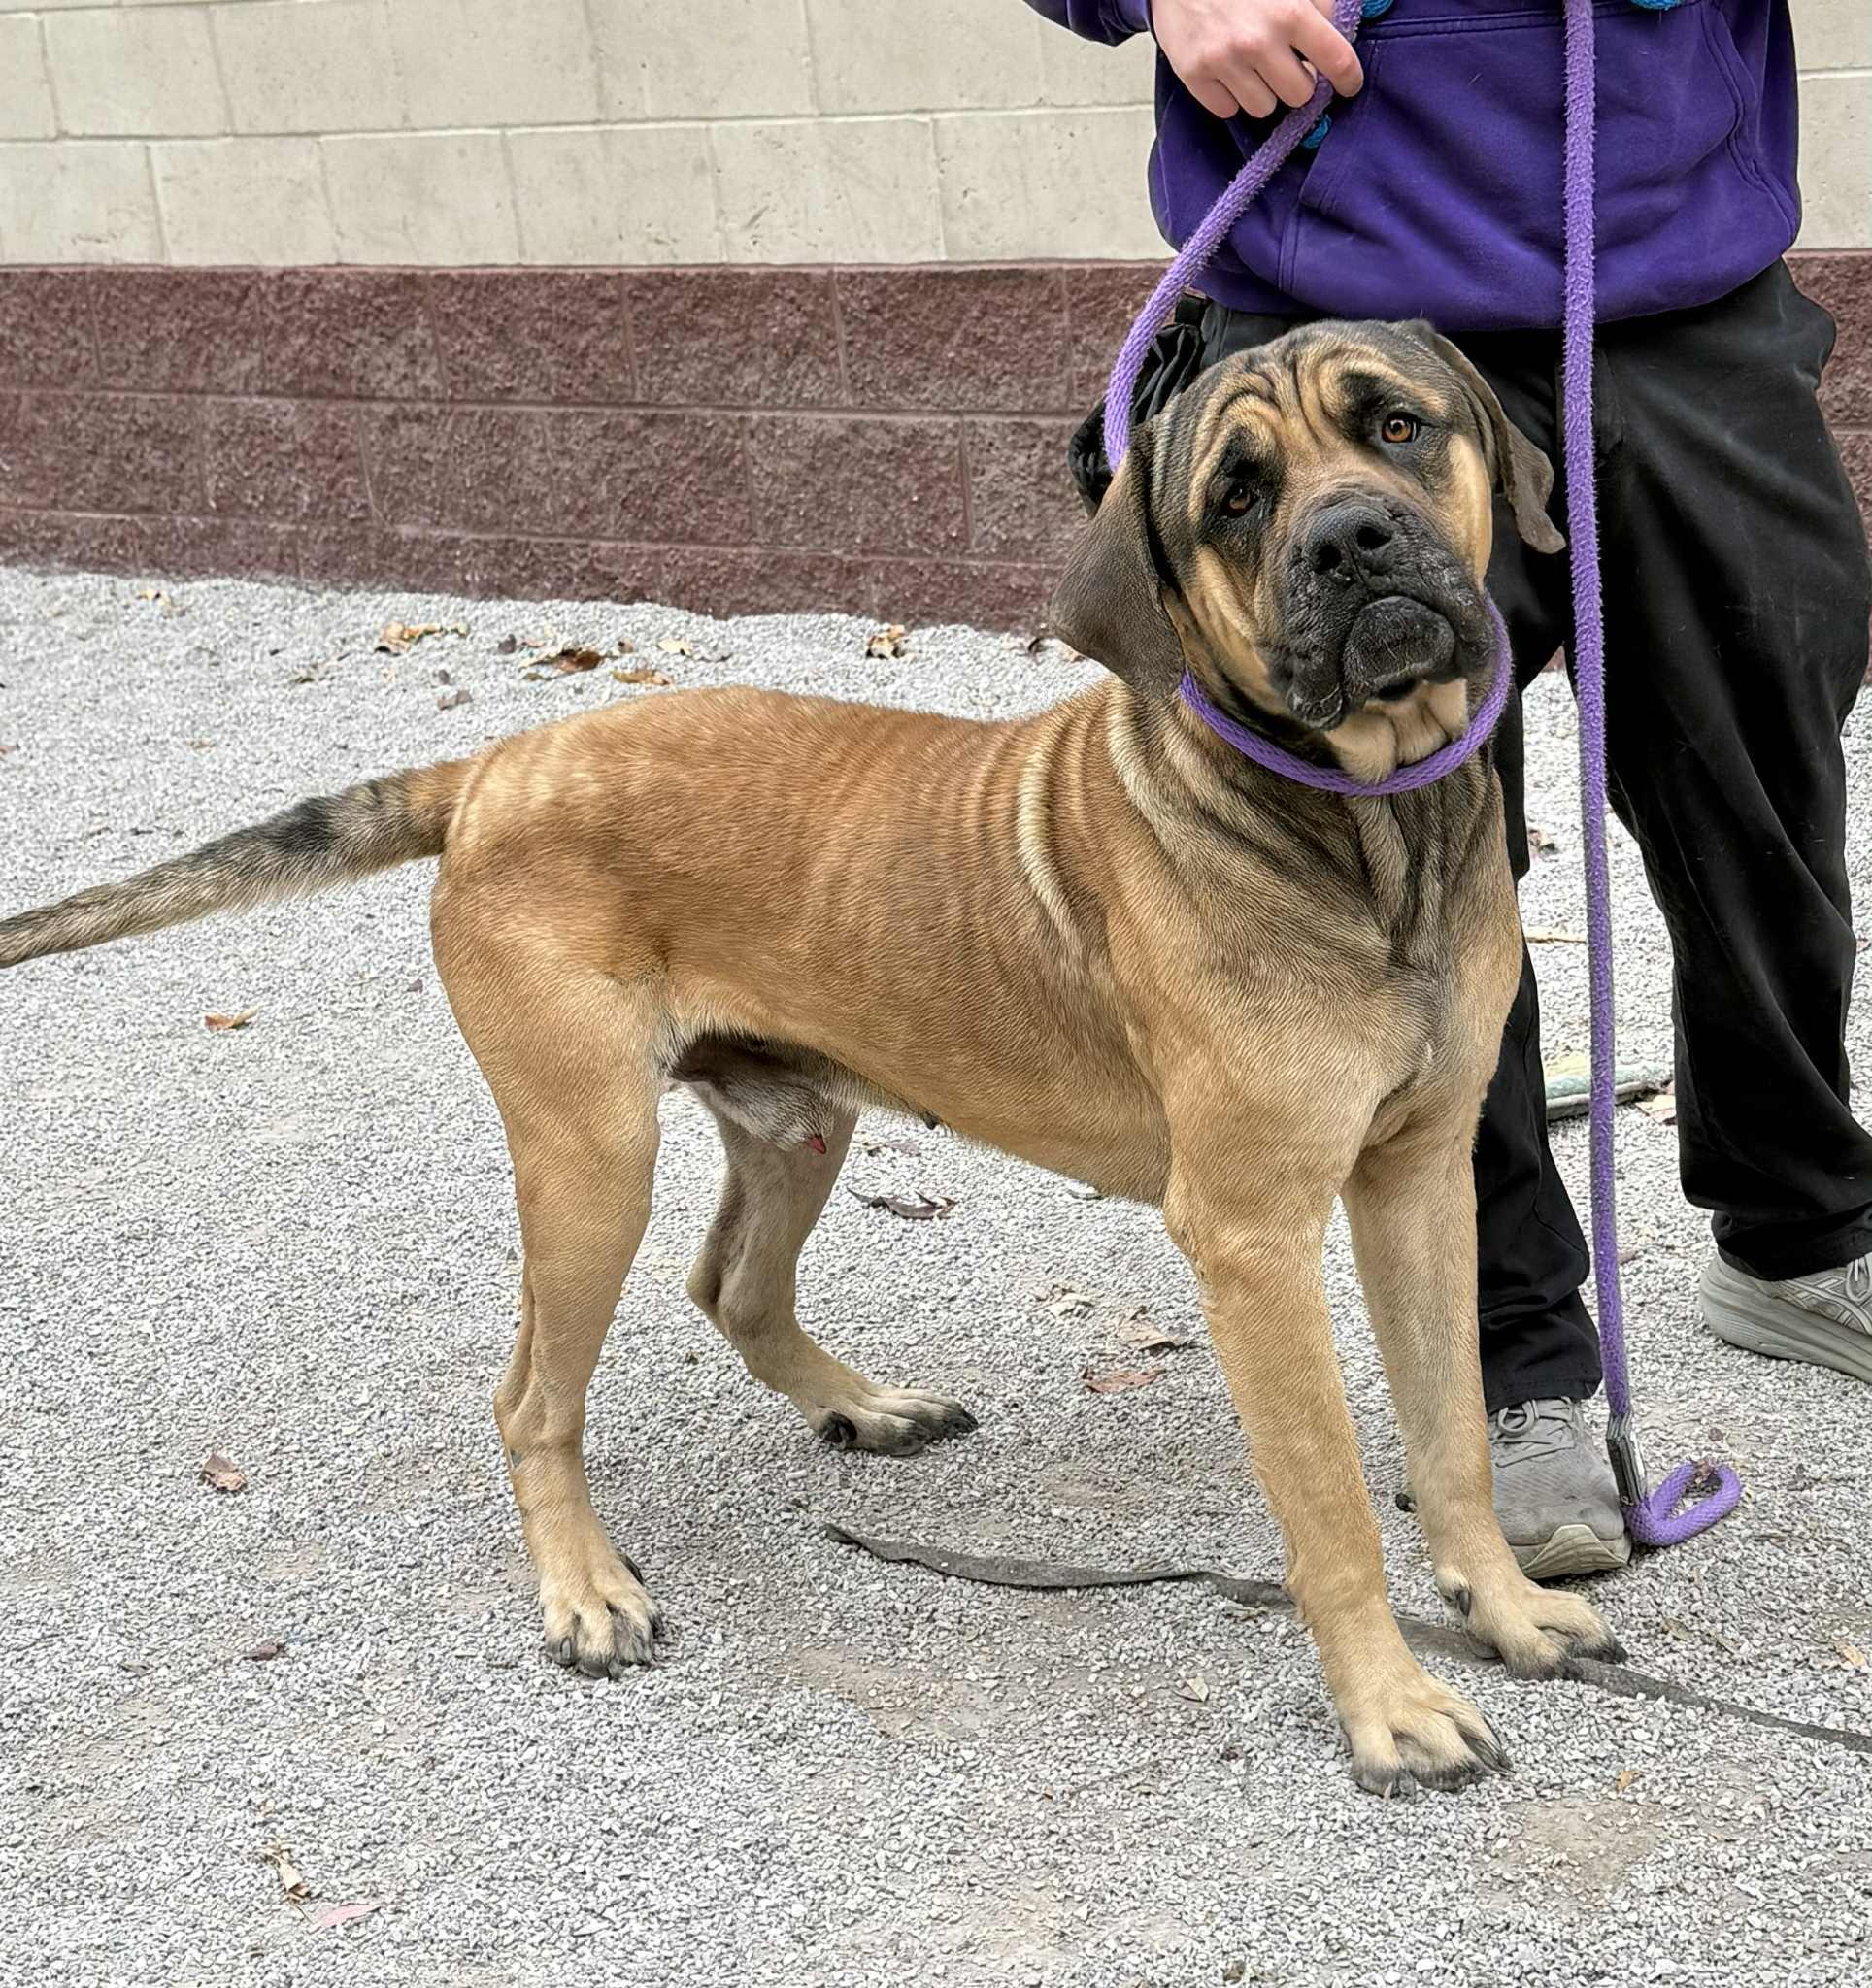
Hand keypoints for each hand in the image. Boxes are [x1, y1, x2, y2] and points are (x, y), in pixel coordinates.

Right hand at [1152, 0, 1363, 120]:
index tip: (1349, 84)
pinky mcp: (1195, 74)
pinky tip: (1226, 69)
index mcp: (1290, 11)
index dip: (1348, 77)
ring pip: (1263, 107)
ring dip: (1263, 91)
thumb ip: (1319, 3)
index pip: (1337, 59)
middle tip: (1285, 64)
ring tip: (1251, 64)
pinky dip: (1230, 95)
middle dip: (1297, 82)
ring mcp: (1224, 60)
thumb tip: (1341, 31)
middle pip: (1299, 95)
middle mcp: (1258, 41)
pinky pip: (1228, 109)